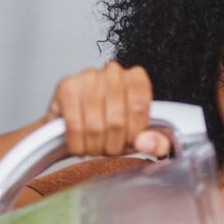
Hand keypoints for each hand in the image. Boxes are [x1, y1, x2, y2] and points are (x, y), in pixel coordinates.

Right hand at [43, 61, 171, 156]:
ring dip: (95, 147)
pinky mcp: (66, 87)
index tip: (128, 144)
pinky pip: (74, 126)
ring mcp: (88, 77)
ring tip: (96, 149)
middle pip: (117, 121)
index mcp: (137, 79)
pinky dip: (78, 144)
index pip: (139, 107)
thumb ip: (157, 143)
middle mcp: (113, 72)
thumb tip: (146, 143)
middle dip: (113, 145)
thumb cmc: (114, 125)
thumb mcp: (144, 136)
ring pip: (95, 126)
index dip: (133, 134)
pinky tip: (81, 146)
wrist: (79, 120)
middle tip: (109, 150)